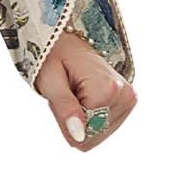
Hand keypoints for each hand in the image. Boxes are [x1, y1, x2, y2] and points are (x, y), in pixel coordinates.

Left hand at [35, 28, 134, 150]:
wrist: (67, 42)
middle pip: (94, 134)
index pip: (86, 131)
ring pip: (98, 133)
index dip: (66, 119)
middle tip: (68, 93)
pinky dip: (89, 116)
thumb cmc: (55, 58)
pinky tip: (84, 96)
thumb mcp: (51, 83)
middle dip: (74, 120)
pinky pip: (103, 127)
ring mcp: (129, 99)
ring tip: (75, 92)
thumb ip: (65, 110)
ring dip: (80, 118)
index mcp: (108, 89)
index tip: (63, 94)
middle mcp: (125, 95)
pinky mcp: (128, 102)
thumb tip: (79, 137)